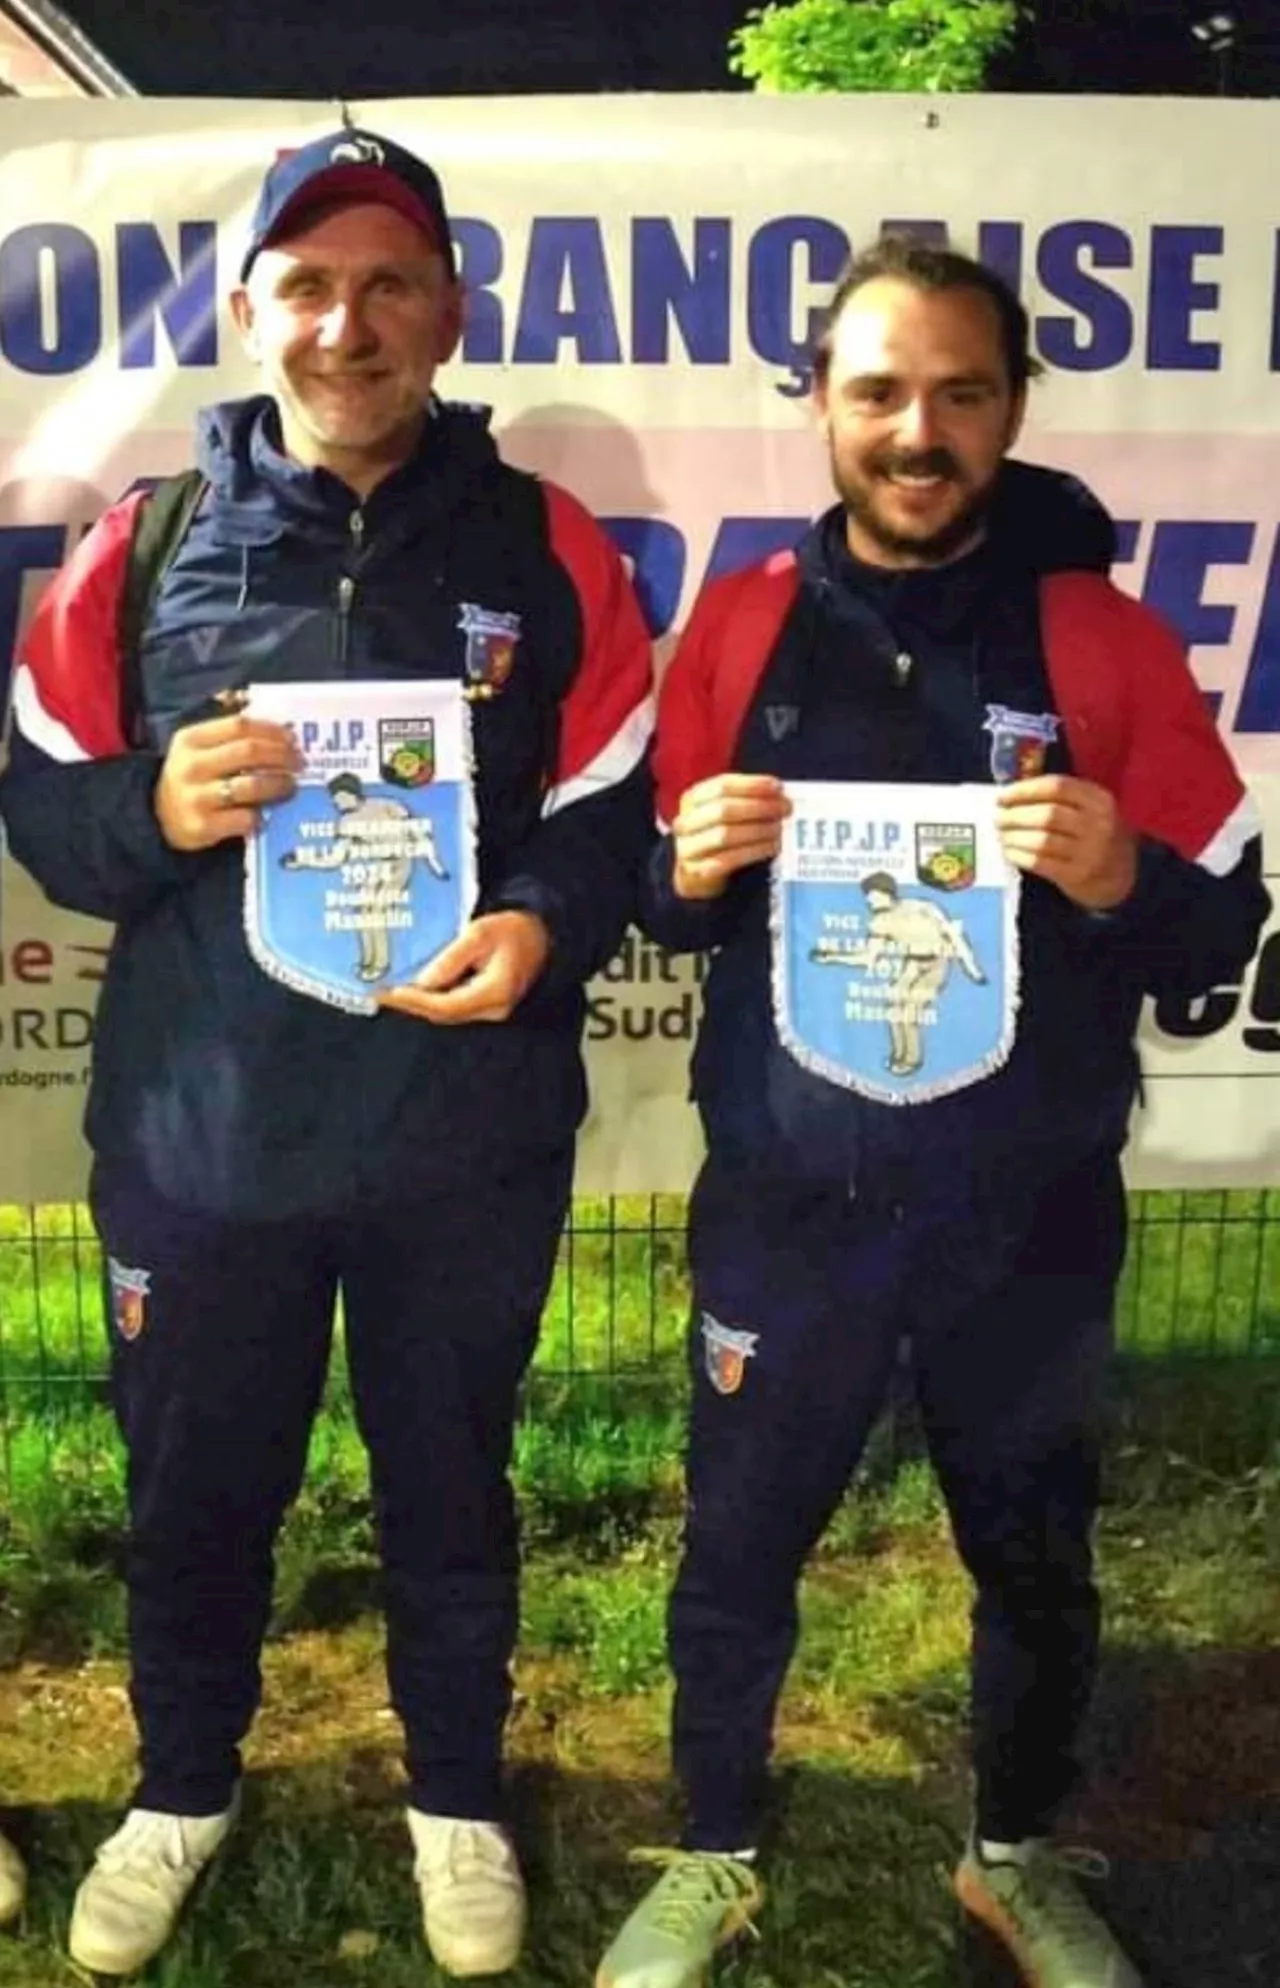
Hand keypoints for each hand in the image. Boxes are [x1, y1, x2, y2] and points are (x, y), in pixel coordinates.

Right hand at [155, 712, 300, 852]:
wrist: (159, 817)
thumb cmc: (192, 778)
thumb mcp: (198, 748)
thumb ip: (230, 735)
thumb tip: (280, 730)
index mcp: (191, 739)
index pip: (239, 726)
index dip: (272, 730)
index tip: (293, 738)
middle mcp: (192, 766)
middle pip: (249, 752)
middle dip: (282, 756)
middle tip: (300, 763)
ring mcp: (196, 797)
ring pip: (251, 786)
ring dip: (279, 785)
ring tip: (291, 787)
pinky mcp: (203, 826)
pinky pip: (245, 819)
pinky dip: (262, 816)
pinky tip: (267, 815)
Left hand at [377, 911, 551, 1024]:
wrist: (540, 933)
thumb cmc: (513, 928)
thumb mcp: (480, 933)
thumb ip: (452, 958)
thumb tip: (422, 981)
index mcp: (494, 992)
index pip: (447, 1006)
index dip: (416, 1001)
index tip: (390, 992)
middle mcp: (492, 1008)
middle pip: (443, 1014)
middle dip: (410, 1005)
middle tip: (378, 994)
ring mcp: (489, 1009)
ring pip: (446, 1012)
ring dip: (417, 1003)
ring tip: (388, 991)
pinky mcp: (484, 1004)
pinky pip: (452, 1005)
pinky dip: (430, 999)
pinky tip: (412, 988)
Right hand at [671, 773, 791, 900]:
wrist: (694, 869)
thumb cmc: (715, 832)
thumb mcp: (722, 809)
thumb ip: (746, 799)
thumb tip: (779, 794)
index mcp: (693, 798)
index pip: (723, 786)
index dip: (752, 785)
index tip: (778, 787)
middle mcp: (686, 821)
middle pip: (724, 809)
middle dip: (760, 807)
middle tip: (785, 809)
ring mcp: (689, 847)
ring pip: (725, 835)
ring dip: (758, 830)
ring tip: (779, 828)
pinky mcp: (699, 870)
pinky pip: (728, 860)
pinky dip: (754, 852)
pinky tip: (772, 847)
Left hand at [996, 773, 1137, 909]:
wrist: (1121, 875)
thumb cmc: (1096, 834)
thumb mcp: (1090, 809)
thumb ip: (1060, 798)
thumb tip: (1012, 794)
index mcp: (1099, 799)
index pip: (1057, 787)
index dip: (1025, 789)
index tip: (1002, 796)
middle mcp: (1098, 823)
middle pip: (1047, 814)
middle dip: (1015, 815)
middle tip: (998, 818)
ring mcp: (1090, 851)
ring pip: (1042, 840)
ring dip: (1015, 836)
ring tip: (1002, 835)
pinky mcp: (1078, 875)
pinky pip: (1041, 863)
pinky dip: (1020, 855)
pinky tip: (1010, 852)